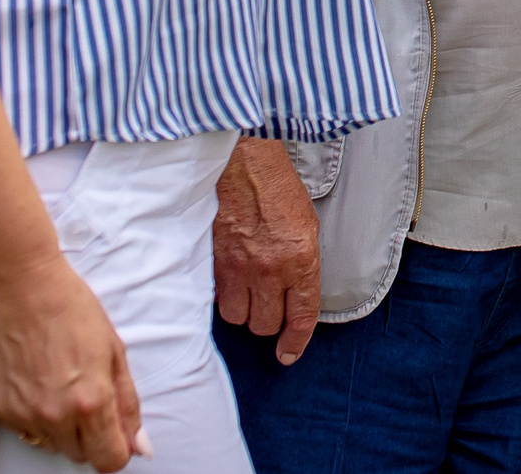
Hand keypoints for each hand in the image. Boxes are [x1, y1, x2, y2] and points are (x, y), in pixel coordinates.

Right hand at [0, 252, 143, 469]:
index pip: (109, 459)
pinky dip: (38, 417)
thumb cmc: (71, 308)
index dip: (118, 450)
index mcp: (91, 400)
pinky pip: (27, 430)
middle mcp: (55, 414)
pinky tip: (41, 383)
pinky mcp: (0, 408)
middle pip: (81, 456)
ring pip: (52, 445)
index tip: (119, 436)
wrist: (20, 285)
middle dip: (93, 437)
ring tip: (64, 385)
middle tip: (91, 399)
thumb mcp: (114, 351)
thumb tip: (139, 445)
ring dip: (64, 428)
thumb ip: (127, 403)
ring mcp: (24, 414)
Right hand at [212, 139, 322, 364]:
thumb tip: (295, 295)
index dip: (295, 342)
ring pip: (238, 317)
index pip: (301, 316)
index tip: (288, 354)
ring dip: (244, 310)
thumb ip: (302, 264)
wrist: (242, 165)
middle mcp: (270, 270)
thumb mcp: (307, 226)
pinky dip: (224, 295)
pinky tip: (230, 280)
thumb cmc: (278, 189)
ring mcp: (238, 268)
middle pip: (265, 325)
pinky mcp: (213, 264)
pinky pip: (217, 298)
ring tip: (248, 290)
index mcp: (300, 260)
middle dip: (268, 322)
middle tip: (269, 305)